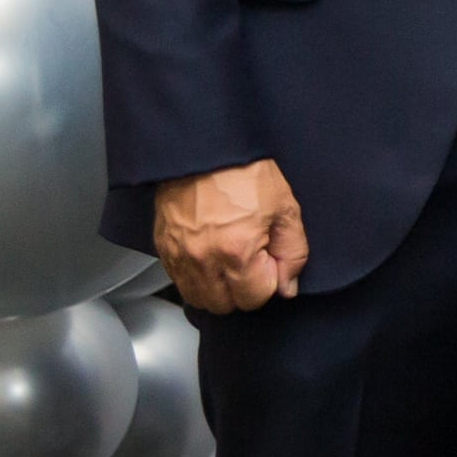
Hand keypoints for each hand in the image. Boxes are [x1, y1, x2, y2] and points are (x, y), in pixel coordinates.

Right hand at [153, 159, 308, 314]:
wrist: (205, 150)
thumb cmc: (246, 173)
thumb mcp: (285, 209)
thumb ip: (293, 252)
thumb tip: (288, 287)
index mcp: (237, 251)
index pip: (256, 298)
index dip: (269, 281)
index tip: (270, 260)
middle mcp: (203, 261)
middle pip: (226, 305)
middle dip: (244, 291)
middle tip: (252, 263)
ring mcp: (179, 257)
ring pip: (200, 299)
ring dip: (219, 290)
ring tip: (230, 262)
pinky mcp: (164, 250)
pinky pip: (180, 283)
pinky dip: (197, 279)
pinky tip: (210, 258)